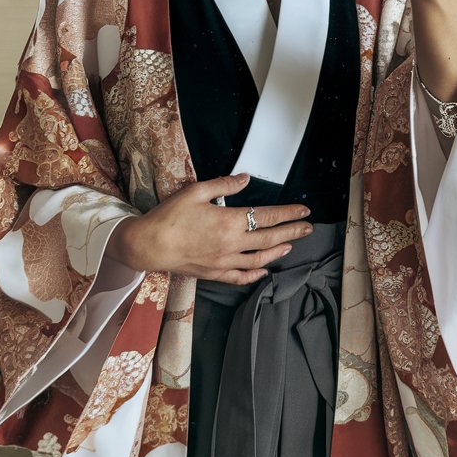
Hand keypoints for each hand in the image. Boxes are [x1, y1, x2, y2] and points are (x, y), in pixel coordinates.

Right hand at [105, 173, 312, 283]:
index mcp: (229, 222)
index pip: (267, 216)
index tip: (304, 210)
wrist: (149, 245)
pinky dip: (255, 275)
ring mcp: (224, 262)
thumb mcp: (196, 191)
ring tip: (291, 245)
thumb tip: (246, 178)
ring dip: (278, 251)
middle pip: (270, 238)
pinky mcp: (214, 274)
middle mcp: (232, 244)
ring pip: (259, 260)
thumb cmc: (170, 216)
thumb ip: (224, 185)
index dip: (288, 213)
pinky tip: (264, 271)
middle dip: (292, 231)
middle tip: (308, 227)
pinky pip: (240, 277)